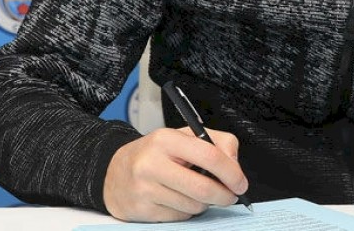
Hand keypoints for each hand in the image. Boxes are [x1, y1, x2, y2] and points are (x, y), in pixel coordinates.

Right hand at [103, 126, 248, 221]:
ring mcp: (144, 189)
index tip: (240, 183)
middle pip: (203, 188)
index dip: (231, 173)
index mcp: (166, 139)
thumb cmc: (155, 153)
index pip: (209, 156)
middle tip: (230, 196)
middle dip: (224, 196)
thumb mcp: (184, 137)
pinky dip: (186, 211)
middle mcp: (152, 164)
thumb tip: (234, 167)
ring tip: (195, 192)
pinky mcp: (141, 210)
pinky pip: (179, 217)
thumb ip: (216, 143)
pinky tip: (177, 199)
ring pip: (193, 206)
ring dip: (203, 203)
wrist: (113, 172)